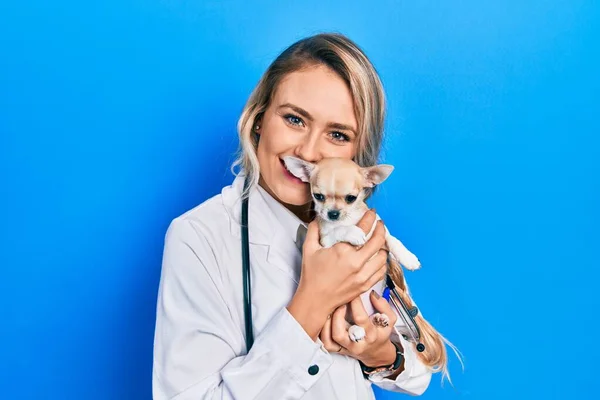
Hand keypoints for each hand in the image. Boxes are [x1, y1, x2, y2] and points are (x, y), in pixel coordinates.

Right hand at [287, 210, 387, 339]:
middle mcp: (356, 263)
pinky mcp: (365, 286)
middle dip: (381, 230)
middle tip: (379, 224)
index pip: (363, 229)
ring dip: (383, 247)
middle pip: (378, 242)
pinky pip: (381, 272)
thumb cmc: (311, 275)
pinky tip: (377, 258)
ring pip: (383, 257)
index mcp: (343, 251)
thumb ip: (314, 230)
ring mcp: (363, 276)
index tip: (371, 213)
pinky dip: (382, 263)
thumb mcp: (309, 249)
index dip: (370, 218)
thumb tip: (318, 218)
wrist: (315, 300)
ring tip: (379, 241)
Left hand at [319, 291, 401, 369]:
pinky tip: (327, 319)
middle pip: (340, 333)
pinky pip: (326, 343)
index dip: (355, 303)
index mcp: (371, 335)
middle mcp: (357, 344)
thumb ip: (383, 305)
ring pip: (329, 339)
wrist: (376, 352)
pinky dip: (323, 331)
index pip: (360, 318)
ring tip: (332, 309)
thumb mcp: (389, 320)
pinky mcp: (338, 350)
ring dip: (327, 322)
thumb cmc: (380, 332)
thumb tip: (372, 294)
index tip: (353, 292)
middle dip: (337, 314)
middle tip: (340, 301)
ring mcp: (346, 348)